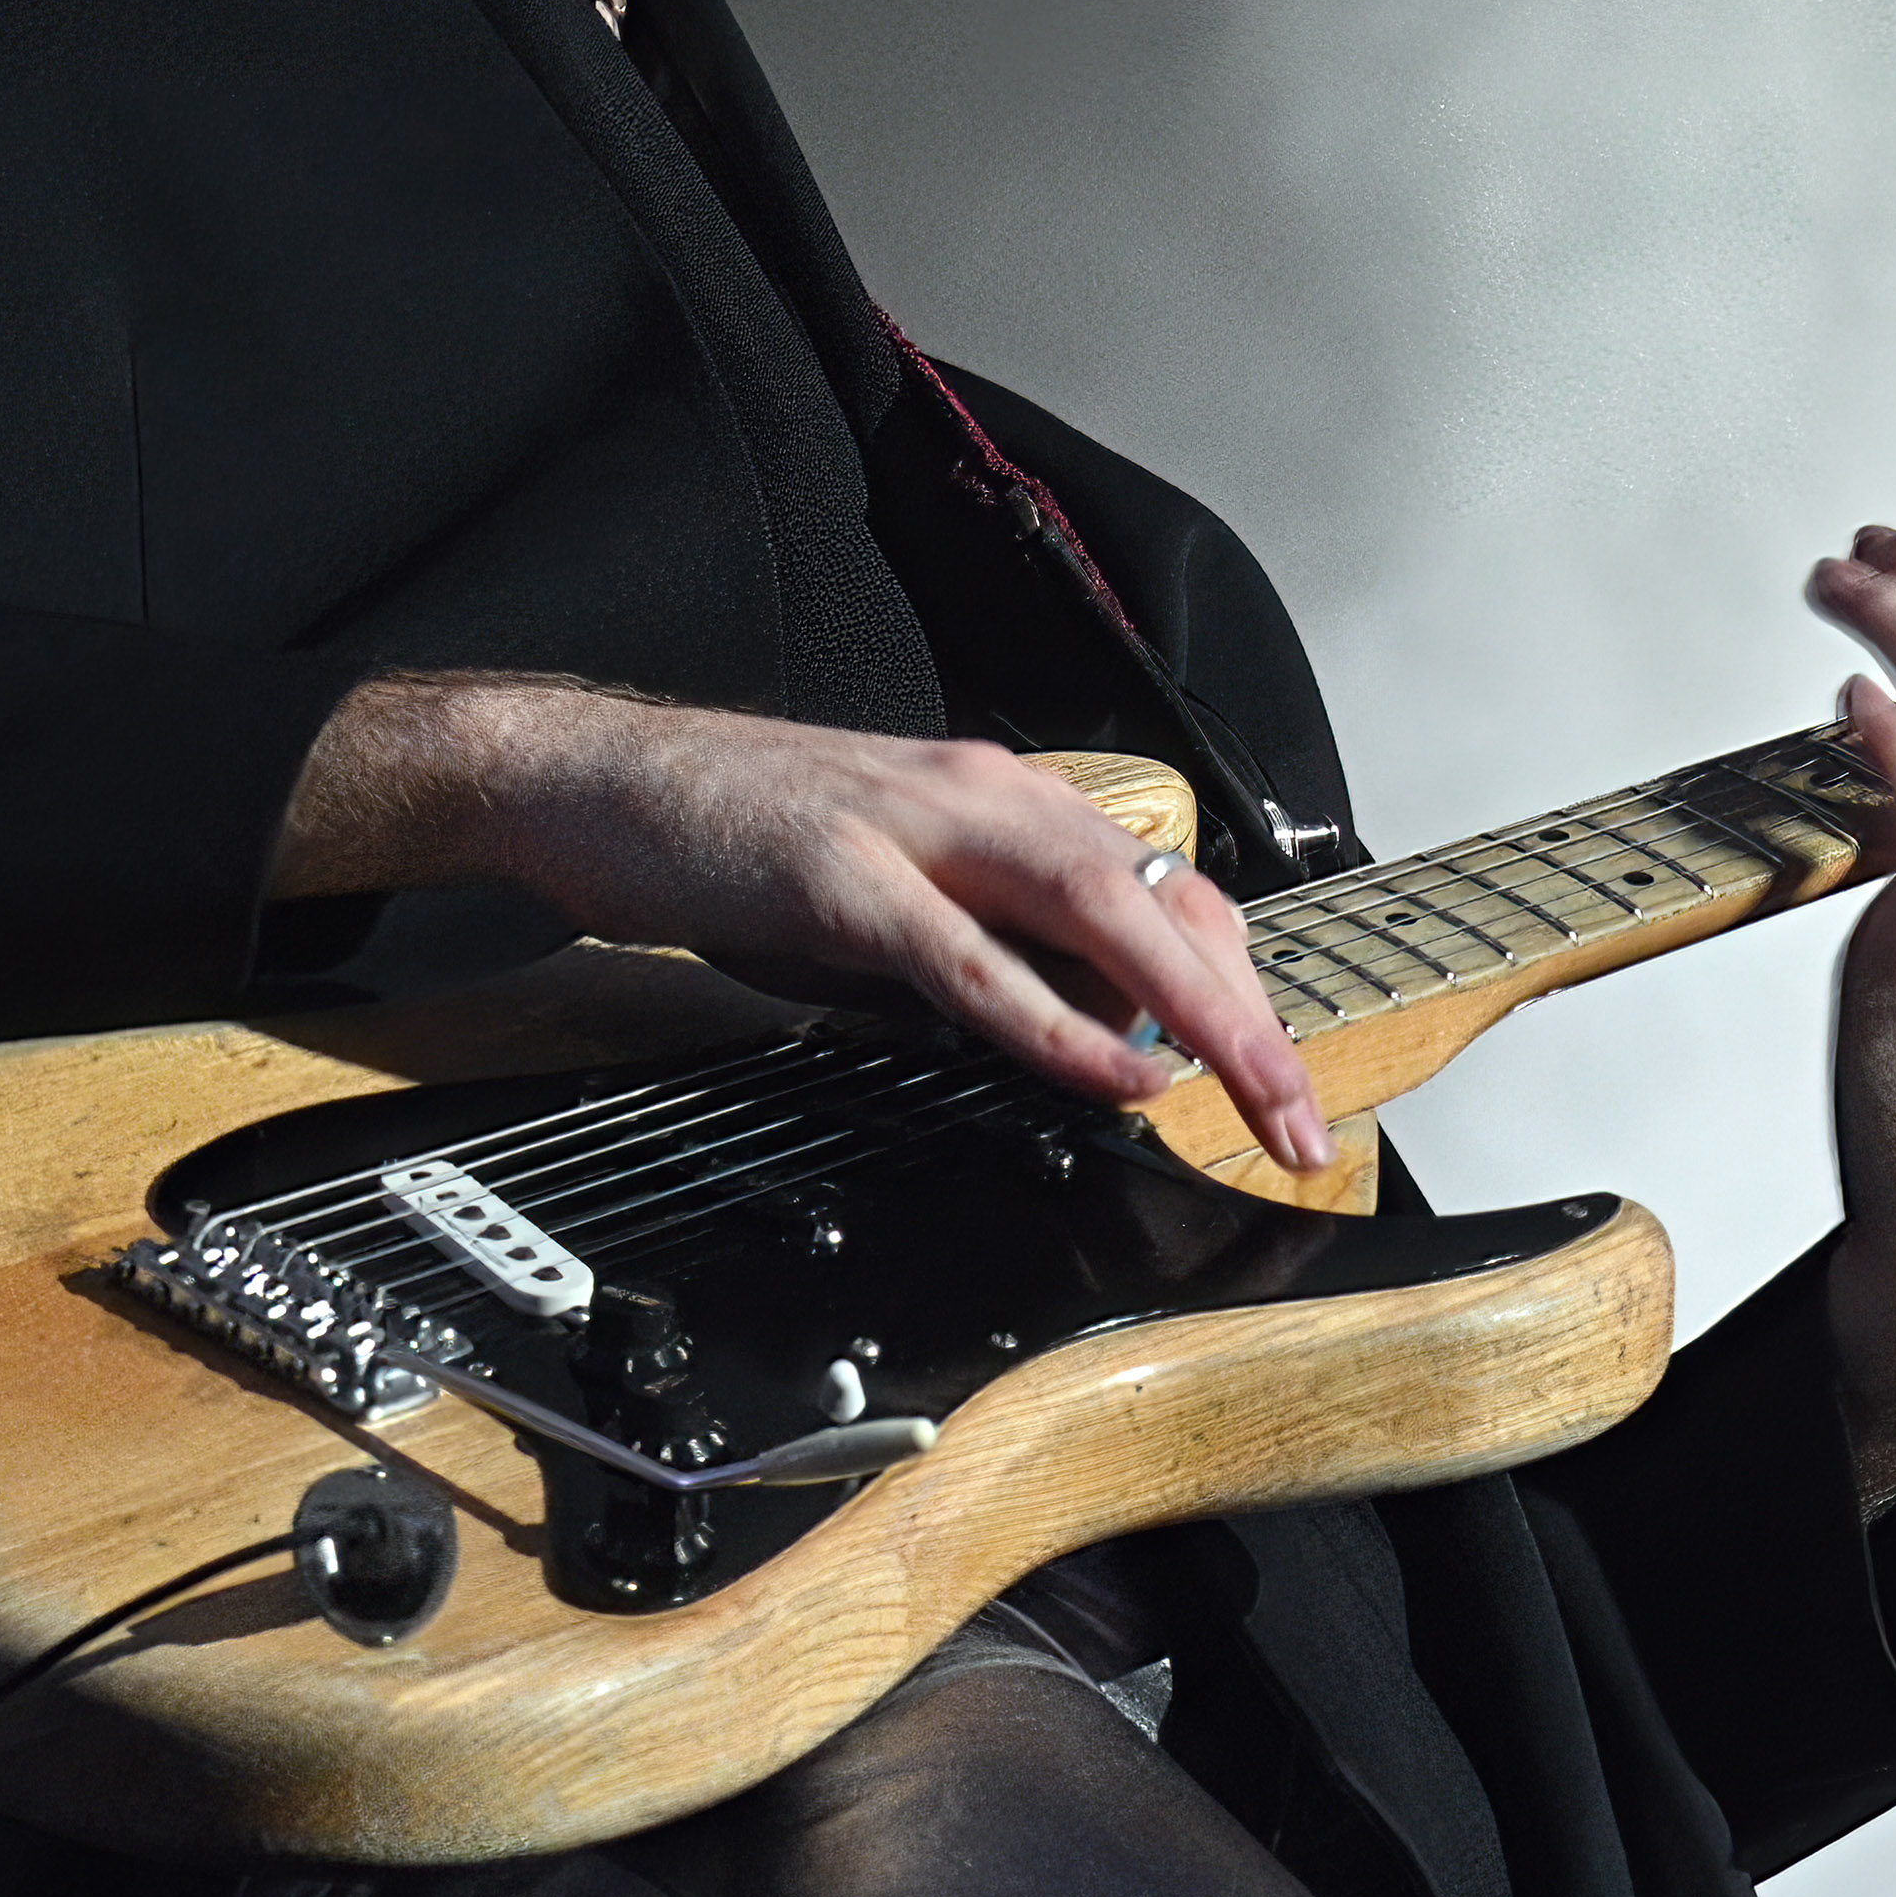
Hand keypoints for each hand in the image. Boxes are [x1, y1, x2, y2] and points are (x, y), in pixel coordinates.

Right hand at [275, 674, 1334, 1172]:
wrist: (588, 775)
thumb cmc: (734, 837)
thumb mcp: (891, 893)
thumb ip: (983, 943)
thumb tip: (1080, 1028)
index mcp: (1002, 804)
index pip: (1161, 891)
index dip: (1237, 984)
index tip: (1284, 1073)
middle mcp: (984, 800)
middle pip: (1161, 906)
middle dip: (1251, 1019)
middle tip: (1308, 1121)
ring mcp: (913, 831)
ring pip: (1097, 916)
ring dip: (1194, 1016)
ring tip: (1255, 1097)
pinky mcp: (839, 876)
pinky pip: (968, 960)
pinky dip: (1053, 1020)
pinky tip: (1113, 1072)